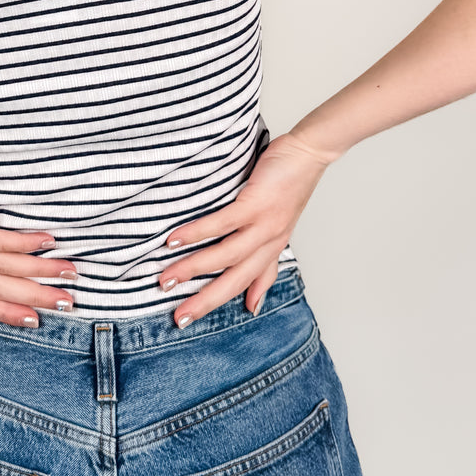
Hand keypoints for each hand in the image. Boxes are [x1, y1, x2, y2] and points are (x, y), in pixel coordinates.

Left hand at [0, 153, 76, 327]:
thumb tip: (11, 239)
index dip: (10, 314)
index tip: (39, 320)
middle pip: (1, 290)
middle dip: (37, 298)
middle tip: (68, 301)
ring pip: (3, 269)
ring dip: (40, 272)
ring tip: (68, 270)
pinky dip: (23, 244)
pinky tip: (46, 240)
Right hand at [156, 132, 334, 326]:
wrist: (308, 155)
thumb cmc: (287, 188)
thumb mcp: (277, 232)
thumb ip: (264, 267)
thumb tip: (253, 305)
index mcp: (269, 251)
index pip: (241, 286)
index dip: (216, 304)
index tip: (189, 321)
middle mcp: (268, 243)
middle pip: (234, 280)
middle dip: (204, 301)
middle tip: (177, 317)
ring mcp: (263, 225)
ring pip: (226, 255)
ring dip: (194, 269)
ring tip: (167, 278)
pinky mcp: (257, 204)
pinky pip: (224, 223)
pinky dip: (198, 233)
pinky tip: (176, 239)